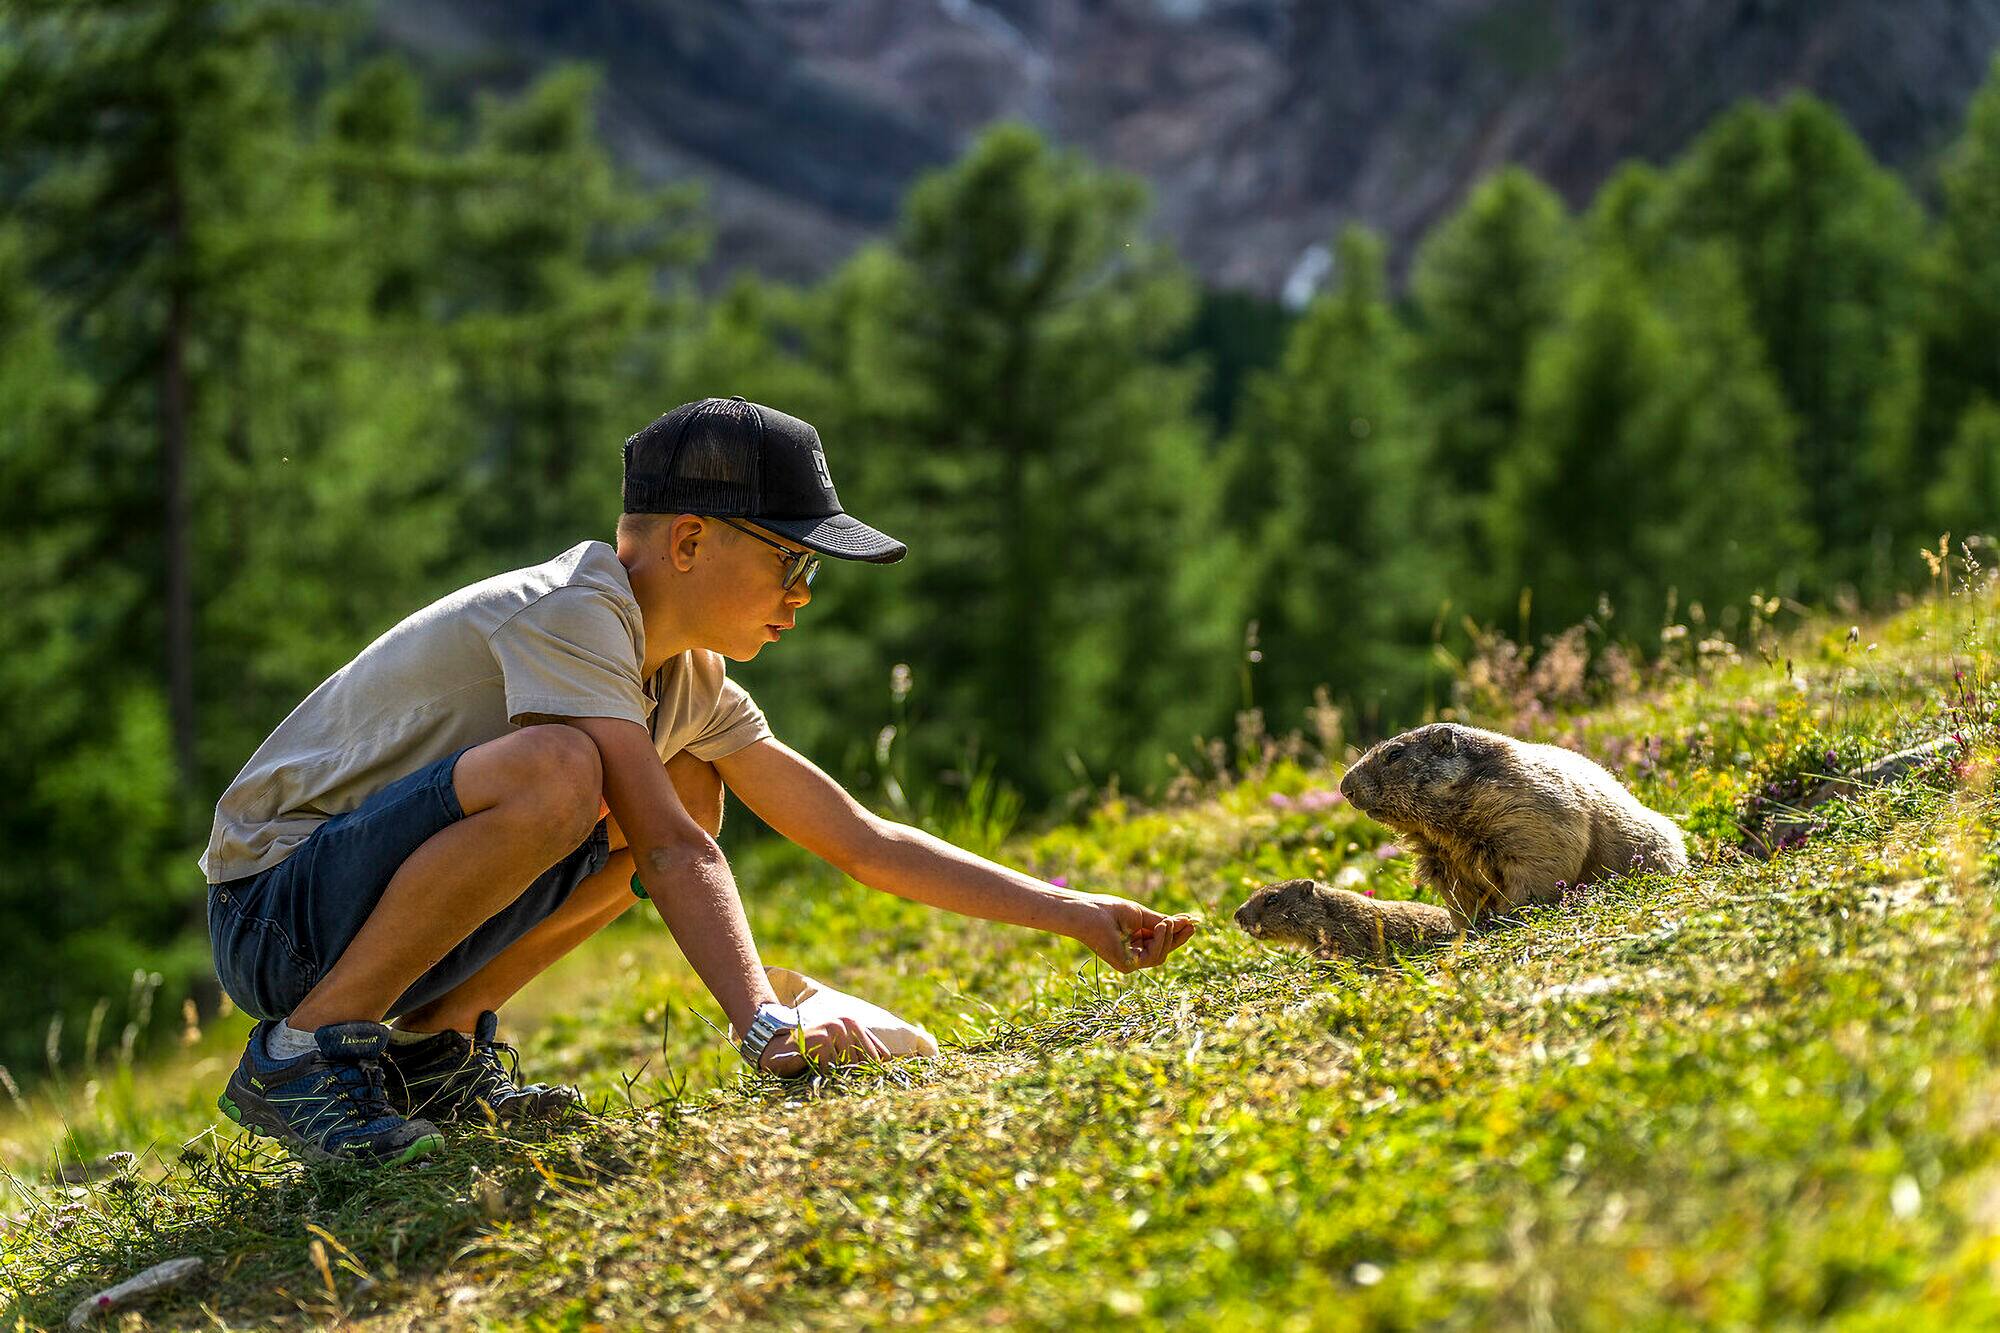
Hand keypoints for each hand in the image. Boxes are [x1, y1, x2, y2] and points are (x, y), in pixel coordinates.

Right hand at [756, 1014, 889, 1075]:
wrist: (773, 1048)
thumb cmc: (807, 1056)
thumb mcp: (837, 1055)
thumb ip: (859, 1059)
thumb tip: (889, 1075)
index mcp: (856, 1025)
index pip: (880, 1056)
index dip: (874, 1075)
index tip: (869, 1089)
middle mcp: (848, 1023)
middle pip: (865, 1064)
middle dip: (852, 1079)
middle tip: (834, 1083)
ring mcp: (835, 1029)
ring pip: (849, 1068)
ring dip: (835, 1078)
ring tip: (820, 1074)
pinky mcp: (822, 1038)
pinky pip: (831, 1069)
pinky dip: (822, 1076)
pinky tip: (810, 1069)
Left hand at [1067, 894, 1198, 972]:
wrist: (1089, 912)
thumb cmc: (1109, 910)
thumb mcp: (1142, 915)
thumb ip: (1162, 922)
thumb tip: (1187, 922)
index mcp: (1136, 941)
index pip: (1161, 941)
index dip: (1177, 933)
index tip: (1192, 922)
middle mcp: (1133, 954)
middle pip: (1164, 951)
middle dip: (1178, 938)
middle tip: (1192, 925)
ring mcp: (1130, 962)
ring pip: (1161, 956)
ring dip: (1168, 937)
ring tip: (1168, 921)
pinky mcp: (1126, 966)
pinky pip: (1152, 957)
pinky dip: (1160, 941)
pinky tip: (1162, 927)